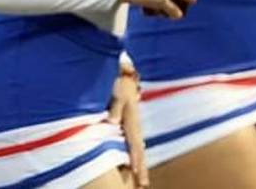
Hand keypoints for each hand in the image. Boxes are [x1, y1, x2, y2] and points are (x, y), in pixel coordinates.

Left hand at [109, 68, 148, 188]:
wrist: (125, 76)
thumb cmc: (120, 85)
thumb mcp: (116, 94)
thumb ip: (114, 109)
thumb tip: (112, 122)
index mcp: (132, 121)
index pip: (134, 144)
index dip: (134, 157)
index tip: (135, 171)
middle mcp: (135, 126)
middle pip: (139, 150)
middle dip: (141, 167)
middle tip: (143, 184)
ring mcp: (134, 125)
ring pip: (138, 148)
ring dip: (140, 163)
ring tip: (141, 179)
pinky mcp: (131, 124)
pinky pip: (135, 143)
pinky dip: (137, 154)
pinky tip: (136, 162)